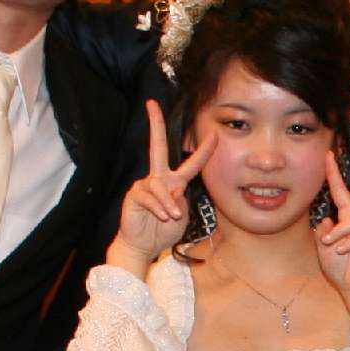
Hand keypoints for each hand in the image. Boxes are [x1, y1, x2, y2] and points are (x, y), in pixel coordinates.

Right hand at [107, 100, 213, 272]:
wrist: (143, 246)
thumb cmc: (163, 231)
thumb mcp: (182, 218)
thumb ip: (182, 202)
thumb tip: (175, 187)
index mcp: (174, 182)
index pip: (192, 163)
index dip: (204, 150)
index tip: (214, 134)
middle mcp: (159, 178)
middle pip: (157, 146)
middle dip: (155, 125)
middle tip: (151, 104)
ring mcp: (145, 184)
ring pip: (161, 186)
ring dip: (169, 204)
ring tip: (170, 217)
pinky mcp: (135, 194)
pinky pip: (150, 196)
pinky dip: (159, 208)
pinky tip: (161, 216)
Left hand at [317, 149, 349, 297]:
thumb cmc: (340, 267)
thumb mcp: (323, 248)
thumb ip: (323, 232)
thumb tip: (328, 221)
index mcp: (347, 217)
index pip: (340, 191)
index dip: (333, 173)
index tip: (328, 154)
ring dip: (341, 233)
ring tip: (331, 245)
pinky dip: (347, 243)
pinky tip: (341, 251)